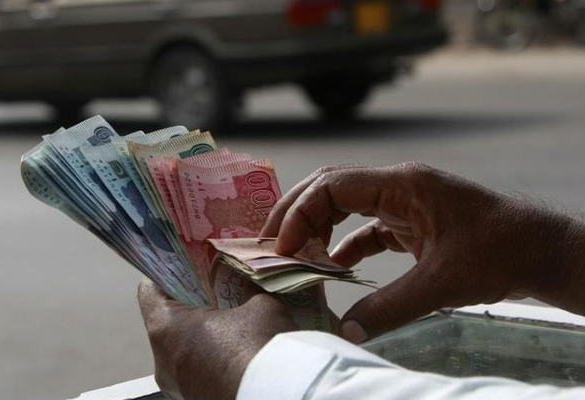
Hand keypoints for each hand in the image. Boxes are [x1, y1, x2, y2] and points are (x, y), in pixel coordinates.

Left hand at [138, 279, 296, 399]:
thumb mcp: (261, 305)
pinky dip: (210, 355)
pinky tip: (238, 347)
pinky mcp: (194, 399)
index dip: (167, 273)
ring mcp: (177, 386)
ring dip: (202, 332)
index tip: (186, 265)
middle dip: (191, 302)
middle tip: (216, 287)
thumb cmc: (261, 350)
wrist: (280, 397)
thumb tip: (251, 281)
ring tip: (232, 317)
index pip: (149, 290)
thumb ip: (249, 288)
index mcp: (166, 329)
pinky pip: (195, 368)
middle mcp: (162, 361)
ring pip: (181, 347)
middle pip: (166, 320)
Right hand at [261, 163, 582, 342]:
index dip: (300, 214)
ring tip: (295, 254)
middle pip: (330, 187)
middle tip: (272, 244)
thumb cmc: (499, 253)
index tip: (283, 247)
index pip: (332, 186)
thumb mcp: (440, 283)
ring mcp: (404, 201)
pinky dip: (346, 244)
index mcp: (401, 184)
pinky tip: (334, 266)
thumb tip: (345, 331)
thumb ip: (389, 306)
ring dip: (318, 226)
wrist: (540, 250)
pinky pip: (367, 227)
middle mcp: (397, 185)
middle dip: (298, 213)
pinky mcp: (412, 221)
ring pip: (345, 204)